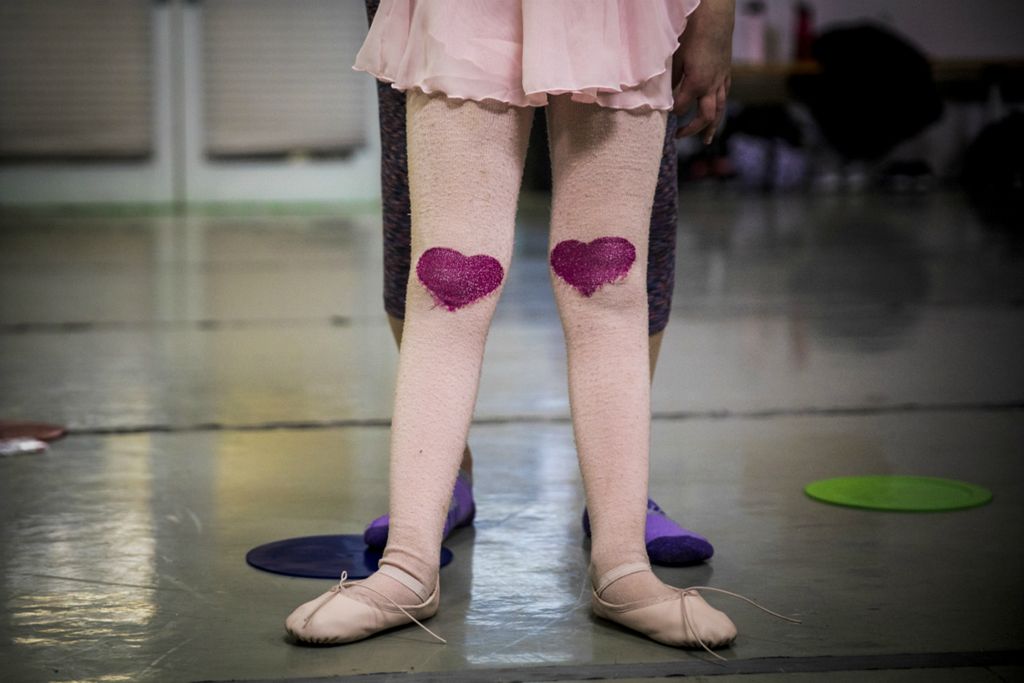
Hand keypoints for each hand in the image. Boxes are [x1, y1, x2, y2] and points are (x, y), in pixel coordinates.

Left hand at [671, 0, 734, 143]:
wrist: (716, 19)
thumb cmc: (693, 36)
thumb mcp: (676, 58)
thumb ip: (671, 79)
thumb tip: (662, 94)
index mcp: (696, 83)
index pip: (681, 107)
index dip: (671, 113)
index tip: (662, 116)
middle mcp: (711, 86)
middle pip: (705, 116)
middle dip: (692, 129)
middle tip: (679, 136)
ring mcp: (721, 81)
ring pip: (719, 109)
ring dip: (712, 126)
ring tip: (707, 140)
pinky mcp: (726, 74)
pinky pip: (724, 96)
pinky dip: (719, 107)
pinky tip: (716, 113)